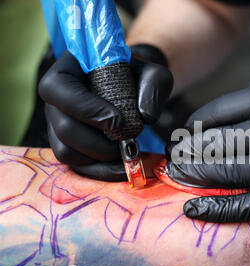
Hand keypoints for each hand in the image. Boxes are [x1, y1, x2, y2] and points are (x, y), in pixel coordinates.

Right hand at [38, 44, 172, 180]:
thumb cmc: (137, 78)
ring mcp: (59, 126)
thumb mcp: (151, 72)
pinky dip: (101, 170)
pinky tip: (123, 166)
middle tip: (128, 140)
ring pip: (67, 152)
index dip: (84, 108)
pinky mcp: (70, 147)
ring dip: (101, 158)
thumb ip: (154, 85)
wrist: (133, 90)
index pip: (56, 88)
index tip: (117, 120)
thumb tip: (145, 116)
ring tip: (127, 151)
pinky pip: (78, 166)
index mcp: (67, 72)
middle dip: (98, 142)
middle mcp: (56, 101)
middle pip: (63, 128)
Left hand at [166, 80, 249, 221]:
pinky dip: (217, 208)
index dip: (196, 126)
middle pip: (219, 141)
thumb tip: (219, 130)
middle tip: (173, 164)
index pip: (221, 109)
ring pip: (227, 170)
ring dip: (196, 178)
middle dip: (189, 154)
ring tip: (179, 181)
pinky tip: (194, 210)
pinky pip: (247, 203)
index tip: (184, 138)